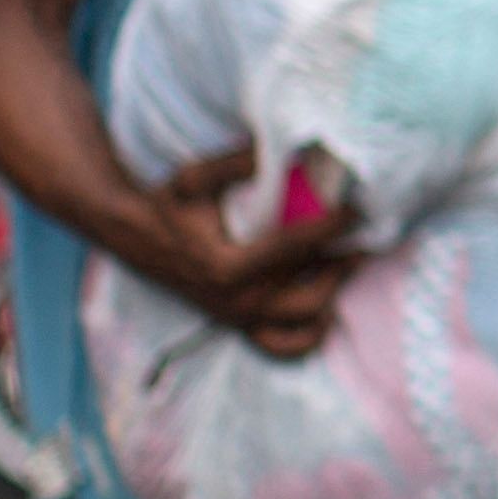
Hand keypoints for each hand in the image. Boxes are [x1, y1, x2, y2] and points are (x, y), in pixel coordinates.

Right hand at [140, 146, 359, 360]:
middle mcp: (237, 301)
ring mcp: (240, 317)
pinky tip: (327, 307)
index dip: (333, 227)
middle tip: (363, 238)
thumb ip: (239, 163)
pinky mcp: (240, 324)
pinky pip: (286, 346)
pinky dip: (311, 334)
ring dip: (334, 294)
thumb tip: (290, 152)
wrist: (134, 235)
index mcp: (228, 267)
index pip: (297, 247)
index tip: (357, 209)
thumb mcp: (195, 176)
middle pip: (313, 294)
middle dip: (343, 265)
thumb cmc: (168, 204)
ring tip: (348, 262)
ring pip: (306, 323)